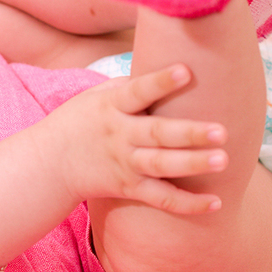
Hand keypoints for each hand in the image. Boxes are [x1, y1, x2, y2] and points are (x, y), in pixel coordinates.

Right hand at [52, 65, 227, 213]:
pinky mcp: (128, 188)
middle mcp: (119, 135)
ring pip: (162, 165)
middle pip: (158, 133)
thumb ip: (128, 86)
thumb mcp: (94, 97)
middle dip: (190, 133)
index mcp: (111, 107)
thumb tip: (166, 67)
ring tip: (224, 160)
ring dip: (193, 164)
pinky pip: (160, 198)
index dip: (161, 81)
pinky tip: (215, 203)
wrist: (48, 164)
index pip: (138, 92)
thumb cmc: (78, 122)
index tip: (185, 71)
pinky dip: (187, 203)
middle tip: (222, 130)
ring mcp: (124, 164)